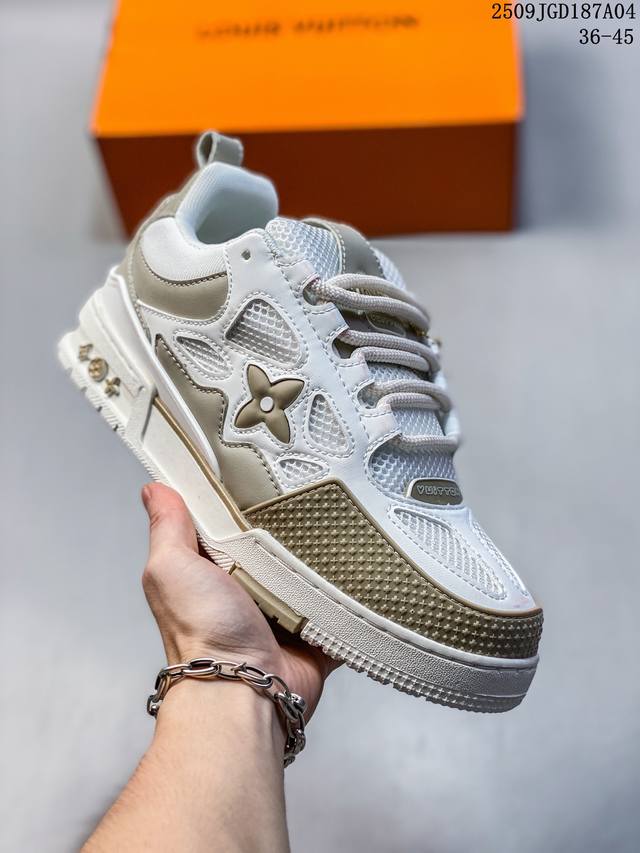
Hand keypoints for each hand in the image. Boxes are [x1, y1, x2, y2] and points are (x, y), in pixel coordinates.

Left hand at [141, 483, 338, 719]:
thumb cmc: (203, 635)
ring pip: (312, 572)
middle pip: (276, 544)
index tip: (261, 464)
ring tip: (344, 521)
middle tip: (315, 489)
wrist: (244, 692)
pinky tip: (364, 566)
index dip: (242, 496)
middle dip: (292, 524)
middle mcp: (248, 590)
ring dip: (325, 557)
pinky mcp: (316, 633)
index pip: (230, 522)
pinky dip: (352, 593)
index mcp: (213, 571)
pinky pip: (342, 607)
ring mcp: (285, 612)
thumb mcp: (172, 568)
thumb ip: (167, 528)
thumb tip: (154, 488)